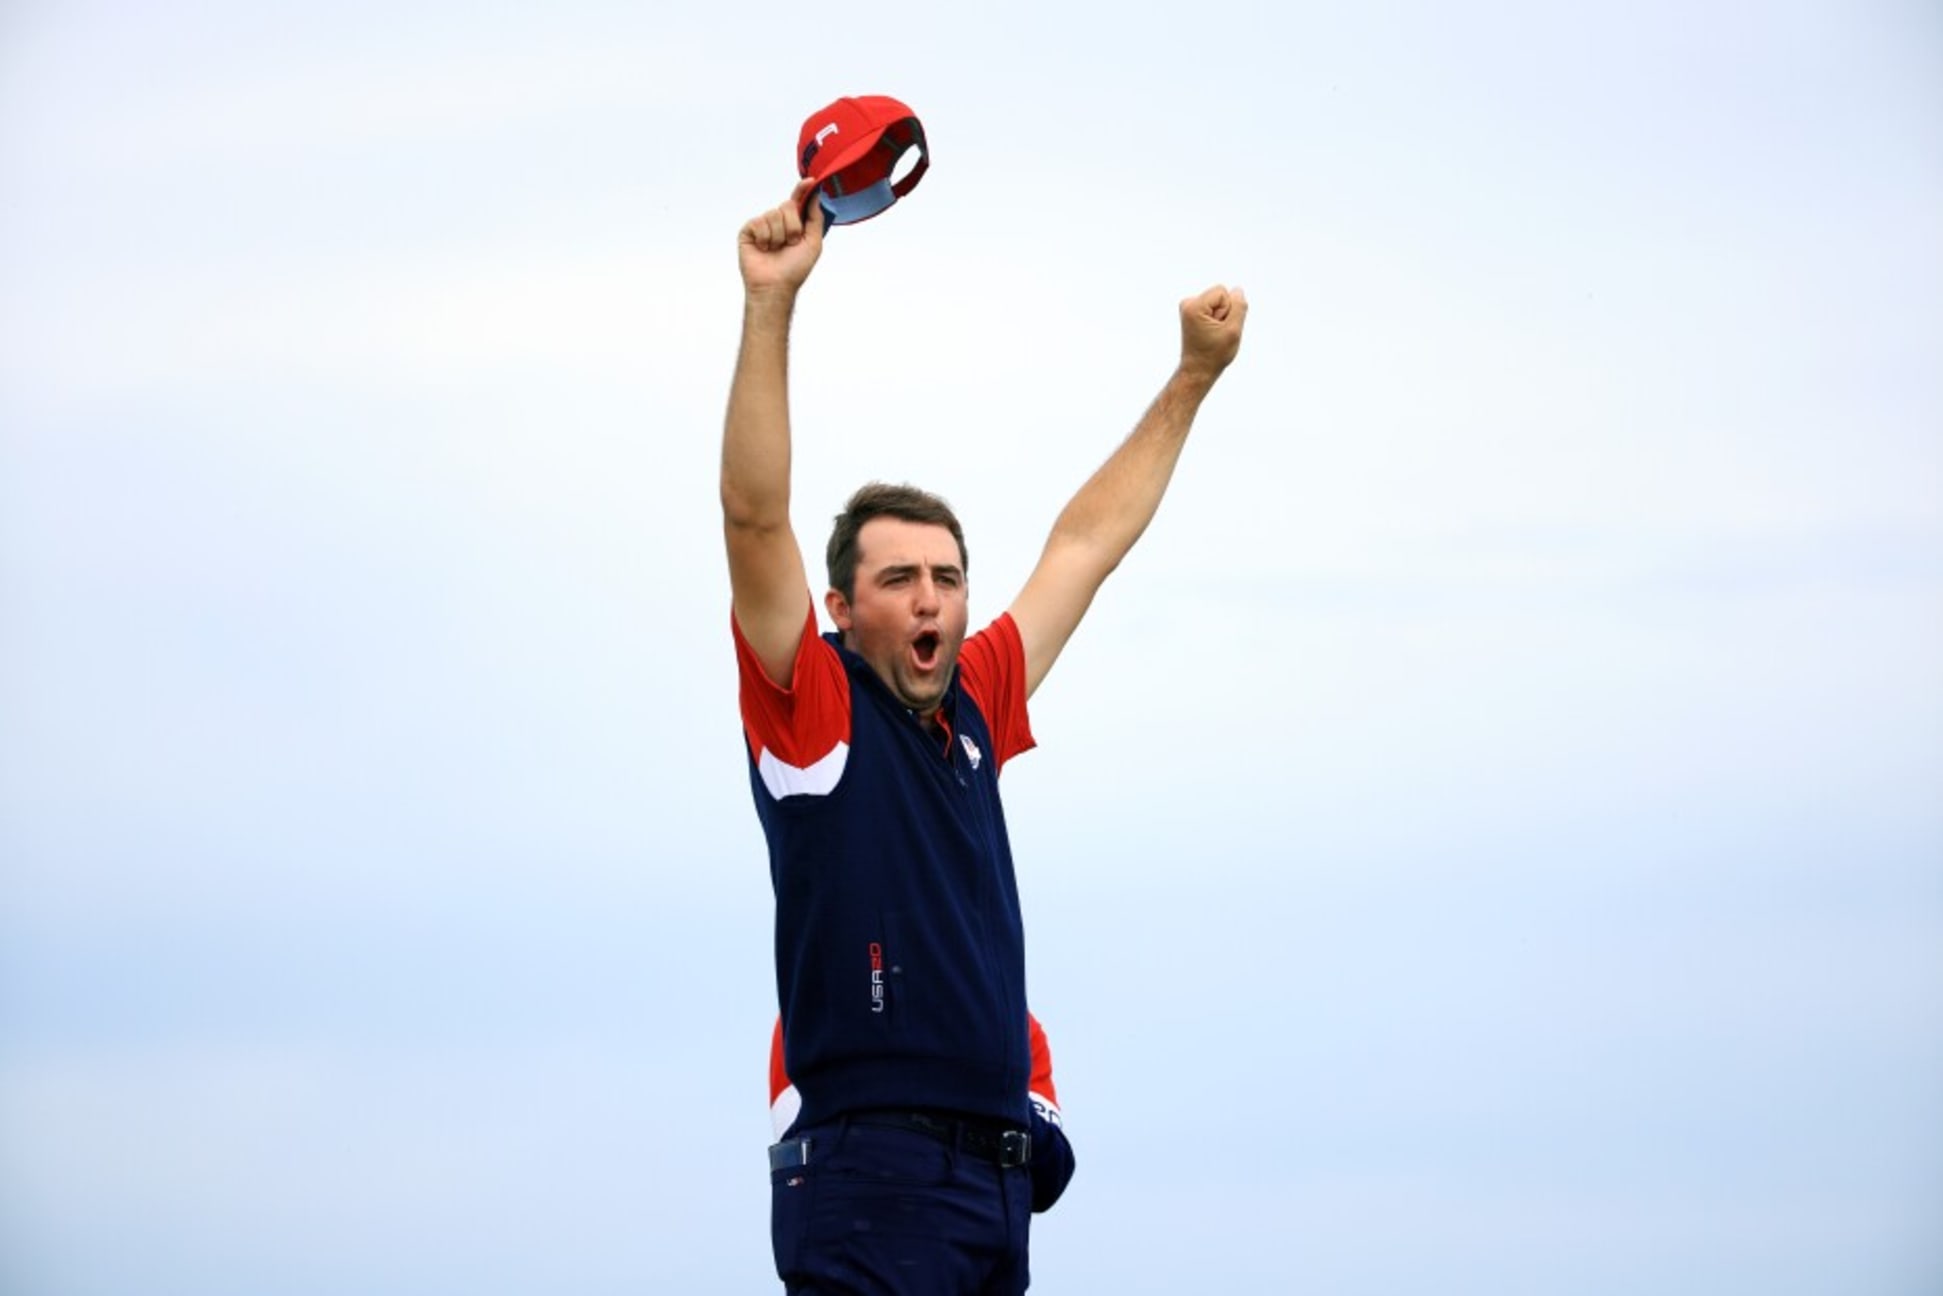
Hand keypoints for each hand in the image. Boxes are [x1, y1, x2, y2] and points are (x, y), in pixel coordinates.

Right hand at [738, 177, 824, 295]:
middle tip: (790, 244)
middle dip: (793, 226)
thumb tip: (816, 194)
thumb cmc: (795, 269)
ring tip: (776, 250)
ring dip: (779, 236)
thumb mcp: (814, 243)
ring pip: (773, 214)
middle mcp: (778, 222)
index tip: (809, 181)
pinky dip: (765, 238)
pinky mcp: (749, 230)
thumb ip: (815, 218)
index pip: (798, 201)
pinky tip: (763, 249)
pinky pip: (759, 222)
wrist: (775, 285)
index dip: (802, 190)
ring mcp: (763, 225)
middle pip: (787, 205)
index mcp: (794, 223)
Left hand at [1177, 284, 1247, 381]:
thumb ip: (1239, 306)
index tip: (1219, 328)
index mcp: (1193, 306)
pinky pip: (1214, 308)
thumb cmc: (1214, 354)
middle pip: (1221, 295)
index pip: (1223, 291)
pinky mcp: (1193, 313)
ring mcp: (1189, 308)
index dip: (1228, 310)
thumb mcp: (1233, 330)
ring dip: (1222, 318)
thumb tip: (1237, 289)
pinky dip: (1216, 320)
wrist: (1198, 370)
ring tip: (1213, 334)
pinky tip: (1211, 333)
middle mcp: (1187, 304)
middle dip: (1225, 313)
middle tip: (1216, 333)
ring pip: (1219, 302)